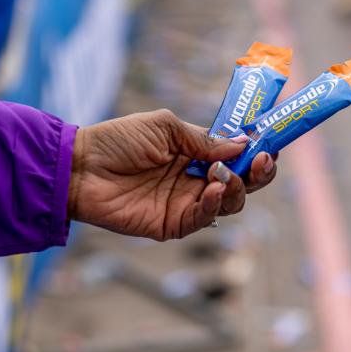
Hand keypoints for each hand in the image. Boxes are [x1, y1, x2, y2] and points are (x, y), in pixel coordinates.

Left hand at [68, 109, 277, 240]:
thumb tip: (241, 144)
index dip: (255, 152)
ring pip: (230, 202)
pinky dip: (214, 204)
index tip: (269, 144)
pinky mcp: (172, 224)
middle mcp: (195, 179)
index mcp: (195, 153)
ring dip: (235, 187)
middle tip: (261, 161)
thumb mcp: (164, 127)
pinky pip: (204, 218)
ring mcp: (185, 202)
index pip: (236, 156)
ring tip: (220, 172)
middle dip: (258, 173)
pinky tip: (212, 188)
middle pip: (242, 183)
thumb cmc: (117, 140)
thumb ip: (203, 139)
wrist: (81, 167)